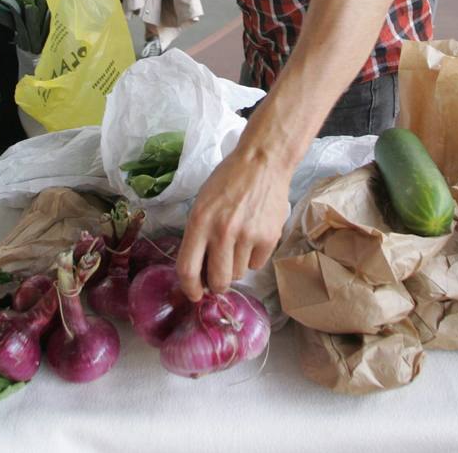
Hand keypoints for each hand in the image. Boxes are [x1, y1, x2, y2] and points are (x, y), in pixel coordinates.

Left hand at [176, 139, 292, 299]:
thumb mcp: (202, 203)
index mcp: (199, 222)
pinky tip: (253, 236)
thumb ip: (198, 235)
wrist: (262, 163)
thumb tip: (200, 271)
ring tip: (237, 243)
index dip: (190, 288)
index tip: (195, 294)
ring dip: (235, 266)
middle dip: (216, 285)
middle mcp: (222, 232)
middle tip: (217, 279)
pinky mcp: (269, 238)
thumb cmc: (227, 181)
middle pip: (217, 281)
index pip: (188, 269)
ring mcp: (248, 236)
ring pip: (238, 274)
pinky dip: (253, 257)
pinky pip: (256, 264)